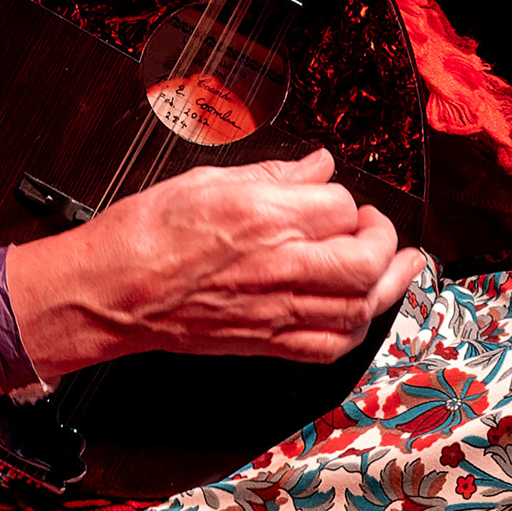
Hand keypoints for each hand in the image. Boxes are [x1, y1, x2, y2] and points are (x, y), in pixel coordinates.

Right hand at [11, 149, 424, 374]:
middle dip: (383, 240)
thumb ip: (273, 174)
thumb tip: (315, 165)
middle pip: (364, 258)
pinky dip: (355, 329)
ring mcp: (276, 309)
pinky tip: (361, 313)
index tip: (333, 196)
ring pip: (358, 305)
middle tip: (378, 229)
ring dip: (387, 286)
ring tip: (400, 268)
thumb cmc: (145, 235)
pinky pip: (329, 345)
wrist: (111, 292)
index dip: (342, 198)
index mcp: (264, 215)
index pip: (339, 204)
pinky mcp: (266, 342)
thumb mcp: (208, 180)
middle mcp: (279, 264)